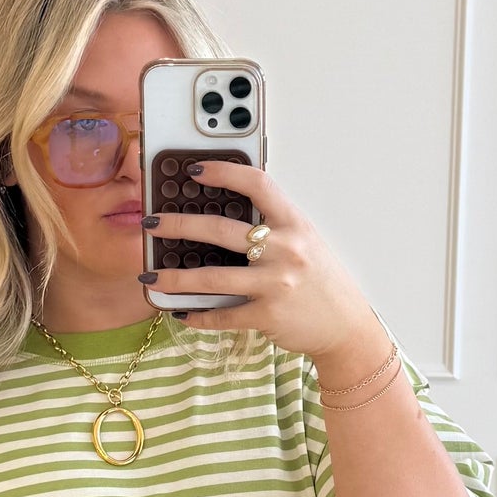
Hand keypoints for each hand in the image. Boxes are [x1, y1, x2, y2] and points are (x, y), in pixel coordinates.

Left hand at [139, 164, 387, 372]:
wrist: (345, 326)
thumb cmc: (321, 282)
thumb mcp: (305, 242)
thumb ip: (274, 227)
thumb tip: (229, 214)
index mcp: (293, 224)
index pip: (257, 184)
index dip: (224, 173)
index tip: (195, 170)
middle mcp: (285, 249)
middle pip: (219, 230)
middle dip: (178, 224)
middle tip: (152, 223)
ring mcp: (275, 283)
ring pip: (211, 277)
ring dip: (174, 277)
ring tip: (151, 274)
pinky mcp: (267, 315)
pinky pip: (222, 315)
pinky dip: (197, 315)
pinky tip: (181, 311)